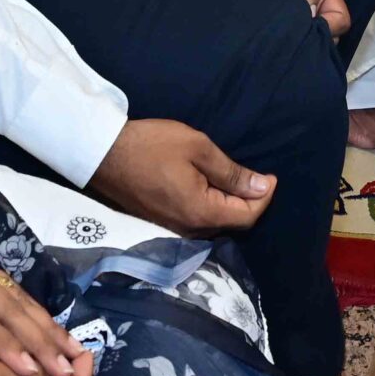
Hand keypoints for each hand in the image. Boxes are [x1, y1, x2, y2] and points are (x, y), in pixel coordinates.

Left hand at [0, 156, 92, 375]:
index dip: (4, 346)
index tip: (29, 369)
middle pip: (9, 311)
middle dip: (39, 342)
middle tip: (67, 368)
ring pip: (17, 299)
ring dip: (45, 326)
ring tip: (71, 348)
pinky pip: (11, 288)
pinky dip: (33, 307)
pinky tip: (46, 321)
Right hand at [89, 119, 274, 235]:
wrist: (103, 154)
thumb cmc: (152, 145)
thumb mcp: (198, 148)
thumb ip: (232, 172)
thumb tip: (263, 187)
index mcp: (202, 212)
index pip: (248, 216)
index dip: (265, 197)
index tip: (270, 175)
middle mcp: (190, 230)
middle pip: (233, 223)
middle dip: (250, 202)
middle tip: (256, 174)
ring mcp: (174, 230)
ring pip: (215, 225)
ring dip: (230, 205)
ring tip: (235, 179)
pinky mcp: (162, 224)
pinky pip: (198, 222)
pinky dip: (212, 207)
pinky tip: (211, 188)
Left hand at [218, 0, 351, 37]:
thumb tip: (313, 16)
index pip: (340, 17)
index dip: (332, 25)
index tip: (312, 25)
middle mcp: (309, 8)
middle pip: (327, 35)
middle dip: (317, 38)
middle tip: (297, 34)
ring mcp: (291, 20)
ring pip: (307, 43)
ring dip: (300, 43)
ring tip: (284, 37)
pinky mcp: (274, 30)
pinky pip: (286, 44)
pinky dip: (284, 46)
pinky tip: (275, 42)